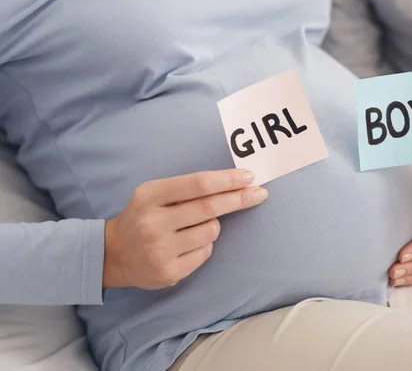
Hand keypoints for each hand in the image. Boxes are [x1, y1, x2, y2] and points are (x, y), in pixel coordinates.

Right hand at [103, 169, 267, 288]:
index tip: (249, 177)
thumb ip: (186, 189)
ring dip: (214, 226)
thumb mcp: (154, 194)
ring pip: (211, 231)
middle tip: (259, 193)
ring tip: (194, 227)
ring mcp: (161, 249)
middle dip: (239, 199)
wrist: (113, 254)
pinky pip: (205, 253)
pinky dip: (205, 246)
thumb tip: (233, 183)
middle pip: (209, 208)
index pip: (197, 184)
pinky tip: (187, 246)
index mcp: (150, 195)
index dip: (227, 180)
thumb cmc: (143, 216)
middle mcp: (153, 222)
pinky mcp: (169, 272)